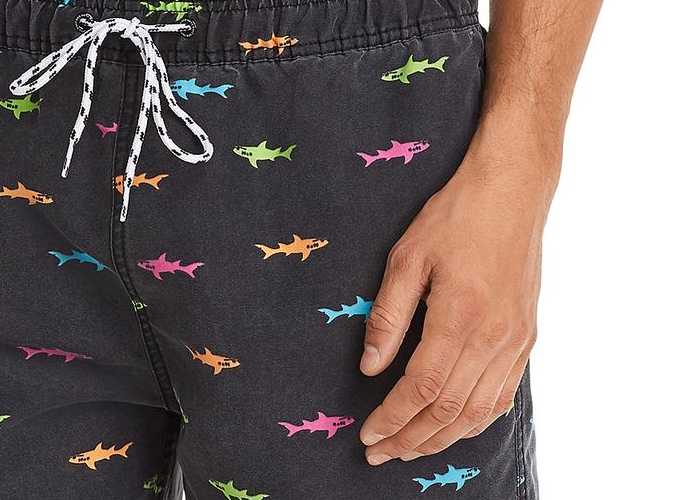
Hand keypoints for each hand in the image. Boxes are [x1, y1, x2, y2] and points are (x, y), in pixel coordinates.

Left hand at [358, 136, 554, 465]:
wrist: (513, 191)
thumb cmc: (455, 218)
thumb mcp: (407, 258)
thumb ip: (388, 316)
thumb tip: (370, 366)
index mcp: (461, 316)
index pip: (422, 388)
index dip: (392, 417)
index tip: (368, 434)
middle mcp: (495, 337)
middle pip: (450, 410)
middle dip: (411, 439)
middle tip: (379, 453)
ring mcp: (517, 340)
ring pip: (480, 412)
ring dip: (442, 438)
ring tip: (409, 449)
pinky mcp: (527, 338)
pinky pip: (503, 395)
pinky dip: (476, 421)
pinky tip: (452, 428)